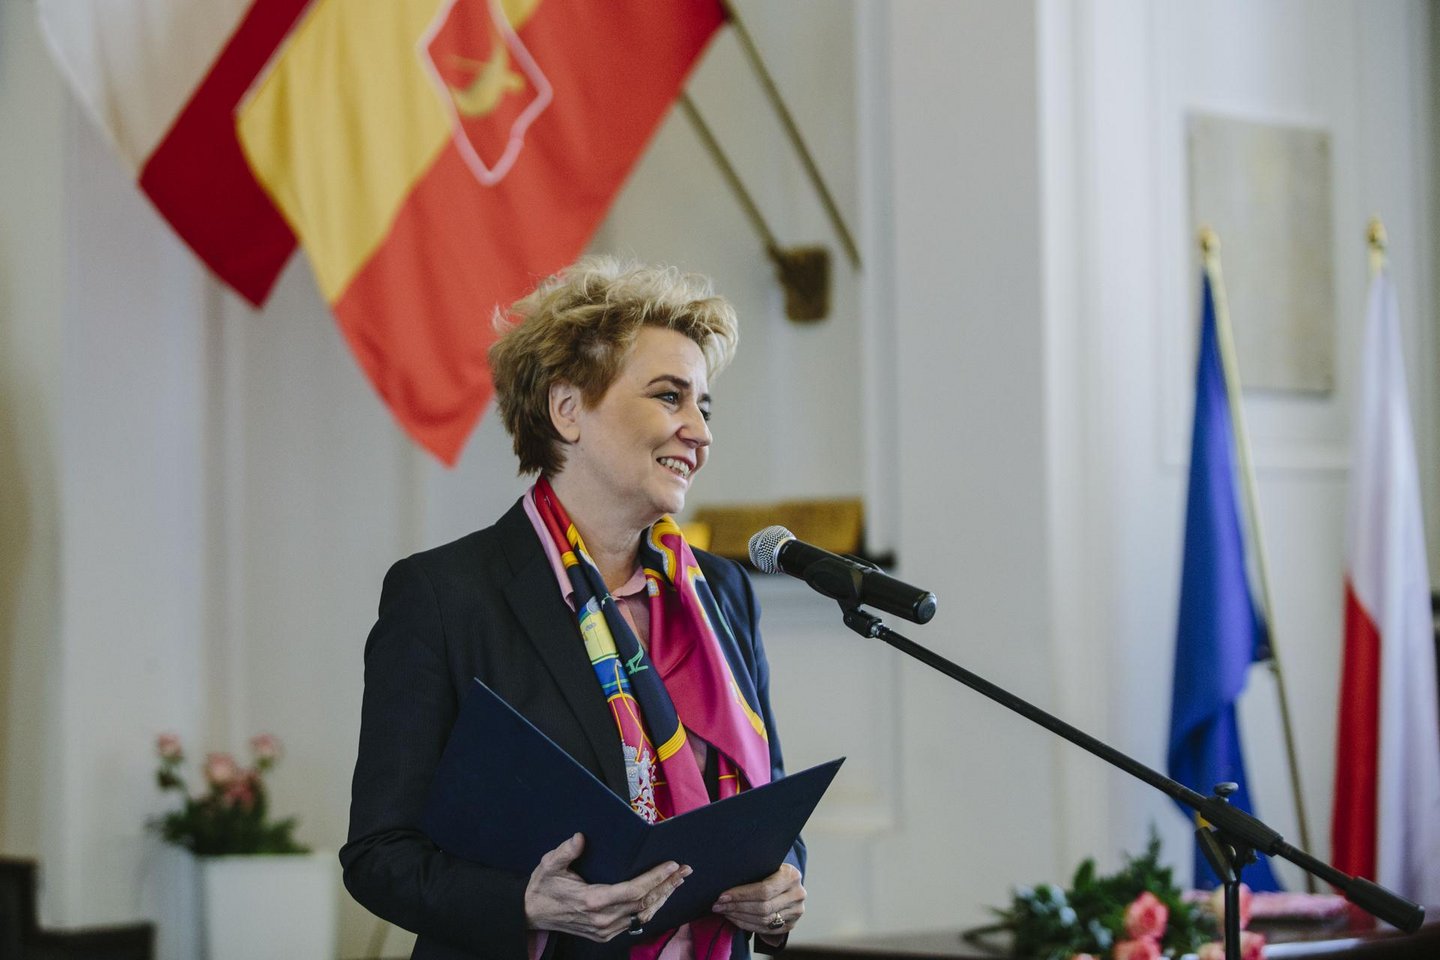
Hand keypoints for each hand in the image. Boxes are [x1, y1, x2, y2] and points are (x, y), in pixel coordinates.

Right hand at [524, 833, 690, 941]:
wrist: (531, 913)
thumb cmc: (543, 886)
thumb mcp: (548, 865)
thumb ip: (565, 852)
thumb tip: (580, 838)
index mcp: (592, 901)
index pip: (634, 891)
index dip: (656, 878)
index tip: (671, 865)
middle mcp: (602, 919)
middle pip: (645, 903)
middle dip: (667, 885)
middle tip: (685, 869)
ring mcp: (605, 930)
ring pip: (644, 915)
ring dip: (664, 897)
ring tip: (678, 880)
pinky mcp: (606, 934)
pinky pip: (635, 922)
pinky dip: (651, 908)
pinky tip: (660, 896)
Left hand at [712, 862, 803, 941]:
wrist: (789, 881)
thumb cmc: (771, 870)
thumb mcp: (766, 864)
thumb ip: (753, 871)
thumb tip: (724, 879)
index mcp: (791, 876)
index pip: (763, 890)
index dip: (741, 895)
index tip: (722, 896)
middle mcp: (797, 895)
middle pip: (763, 908)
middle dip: (736, 907)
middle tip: (718, 906)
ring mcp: (796, 911)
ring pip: (763, 920)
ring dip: (739, 917)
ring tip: (724, 912)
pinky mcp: (791, 924)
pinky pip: (765, 929)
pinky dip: (747, 925)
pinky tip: (734, 919)